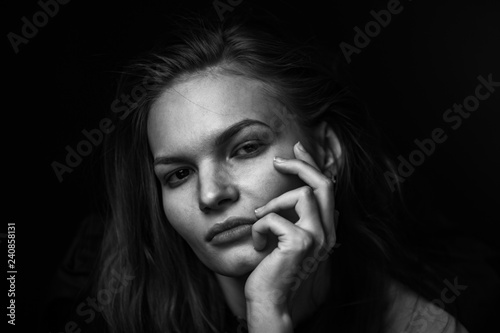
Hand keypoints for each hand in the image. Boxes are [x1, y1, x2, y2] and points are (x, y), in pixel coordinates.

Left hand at [244, 141, 337, 331]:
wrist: (270, 300)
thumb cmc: (274, 269)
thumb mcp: (287, 238)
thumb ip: (295, 217)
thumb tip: (293, 191)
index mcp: (325, 229)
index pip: (326, 188)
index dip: (312, 165)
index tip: (297, 149)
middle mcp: (327, 232)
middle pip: (323, 183)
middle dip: (300, 165)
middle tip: (277, 161)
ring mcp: (316, 238)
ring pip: (300, 195)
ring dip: (272, 205)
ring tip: (259, 220)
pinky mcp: (299, 243)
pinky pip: (273, 217)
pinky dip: (259, 228)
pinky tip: (258, 245)